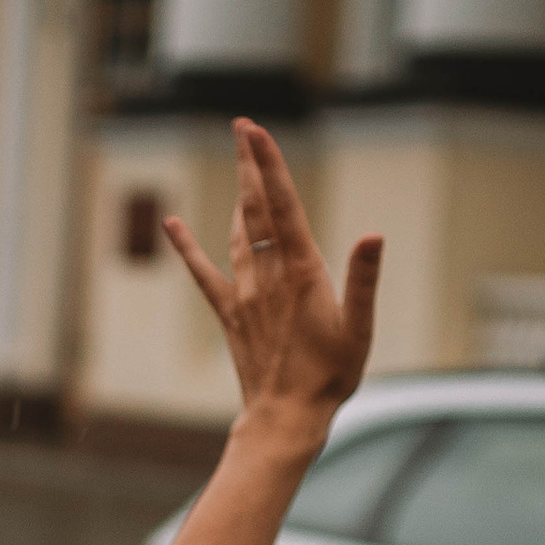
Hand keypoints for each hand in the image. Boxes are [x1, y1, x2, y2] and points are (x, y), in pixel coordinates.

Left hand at [165, 120, 380, 431]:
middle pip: (256, 208)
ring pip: (237, 232)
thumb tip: (374, 235)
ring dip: (237, 195)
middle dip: (250, 165)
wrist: (285, 418)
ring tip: (238, 165)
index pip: (282, 206)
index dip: (268, 164)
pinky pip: (205, 274)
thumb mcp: (359, 330)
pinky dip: (188, 248)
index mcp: (302, 273)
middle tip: (241, 126)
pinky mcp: (231, 314)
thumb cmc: (331, 377)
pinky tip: (171, 224)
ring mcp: (246, 294)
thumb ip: (364, 280)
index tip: (255, 130)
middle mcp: (269, 276)